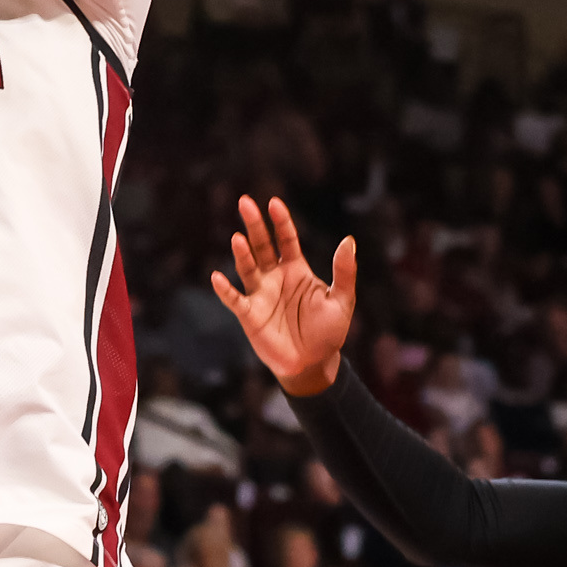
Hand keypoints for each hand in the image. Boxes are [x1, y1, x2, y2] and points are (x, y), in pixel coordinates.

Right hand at [210, 195, 356, 395]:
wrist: (313, 364)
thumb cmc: (328, 332)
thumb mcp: (342, 300)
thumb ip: (344, 271)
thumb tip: (349, 240)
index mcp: (296, 270)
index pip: (286, 239)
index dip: (281, 221)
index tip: (274, 203)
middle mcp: (275, 277)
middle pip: (262, 245)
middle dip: (254, 225)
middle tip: (245, 202)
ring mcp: (260, 294)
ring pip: (248, 268)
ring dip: (243, 254)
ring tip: (238, 238)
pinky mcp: (250, 315)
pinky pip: (234, 299)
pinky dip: (225, 290)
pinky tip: (217, 277)